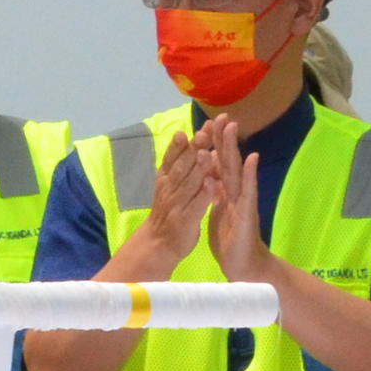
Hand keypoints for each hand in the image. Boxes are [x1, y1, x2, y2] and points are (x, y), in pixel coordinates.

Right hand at [117, 128, 219, 276]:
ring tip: (207, 154)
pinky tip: (212, 186)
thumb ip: (182, 167)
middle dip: (193, 148)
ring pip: (189, 184)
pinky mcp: (186, 220)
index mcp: (166, 179)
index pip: (173, 156)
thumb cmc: (168, 211)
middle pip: (182, 165)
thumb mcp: (170, 186)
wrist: (158, 244)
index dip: (183, 142)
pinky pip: (196, 206)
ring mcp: (176, 204)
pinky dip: (203, 195)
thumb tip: (197, 145)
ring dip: (198, 168)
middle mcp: (169, 189)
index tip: (196, 127)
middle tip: (204, 132)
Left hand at [195, 119, 272, 283]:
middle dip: (222, 138)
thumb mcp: (217, 212)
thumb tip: (210, 178)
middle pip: (227, 161)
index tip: (207, 124)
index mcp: (225, 192)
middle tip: (221, 115)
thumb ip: (216, 193)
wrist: (244, 265)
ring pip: (236, 170)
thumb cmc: (230, 240)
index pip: (217, 164)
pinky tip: (252, 157)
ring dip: (234, 148)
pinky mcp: (247, 212)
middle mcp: (235, 192)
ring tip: (232, 126)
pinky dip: (250, 174)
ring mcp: (243, 200)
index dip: (212, 146)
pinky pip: (248, 190)